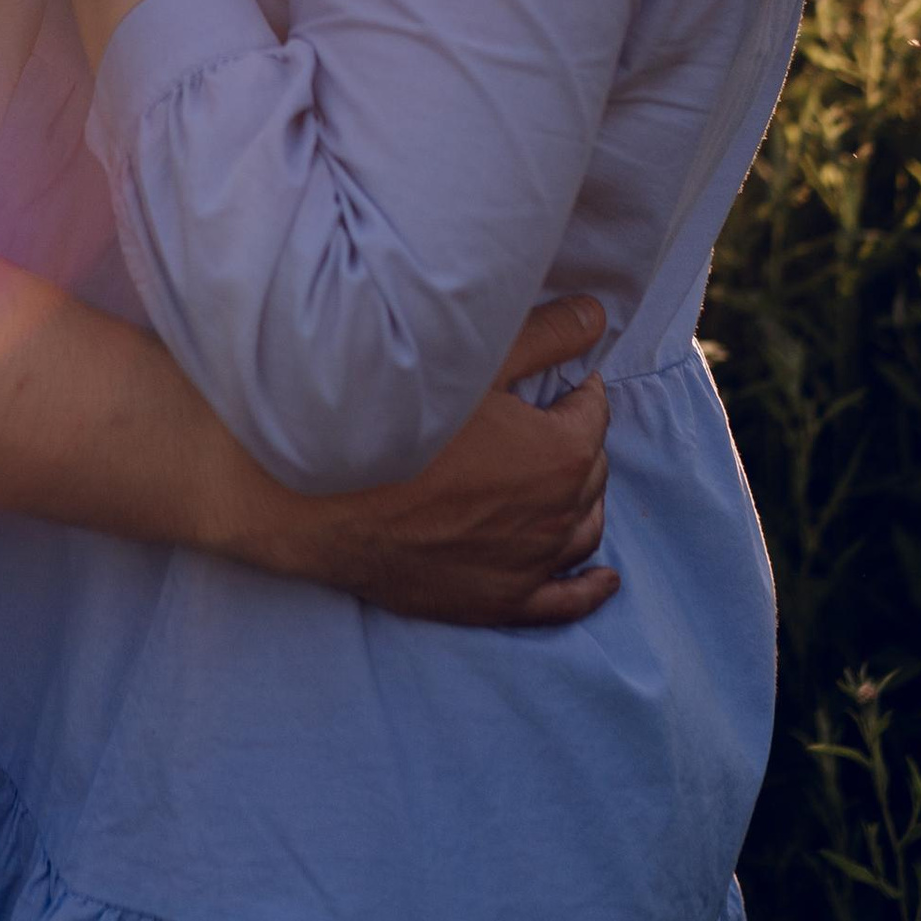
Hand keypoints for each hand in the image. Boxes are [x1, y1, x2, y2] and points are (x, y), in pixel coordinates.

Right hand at [220, 294, 617, 629]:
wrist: (318, 498)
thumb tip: (596, 317)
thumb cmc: (393, 421)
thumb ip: (544, 337)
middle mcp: (556, 516)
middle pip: (588, 470)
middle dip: (571, 438)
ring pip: (581, 529)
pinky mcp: (498, 602)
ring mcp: (529, 566)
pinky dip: (588, 589)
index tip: (550, 378)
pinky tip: (602, 579)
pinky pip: (562, 602)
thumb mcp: (471, 362)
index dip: (573, 388)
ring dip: (578, 498)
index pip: (591, 412)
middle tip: (535, 416)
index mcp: (559, 455)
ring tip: (557, 475)